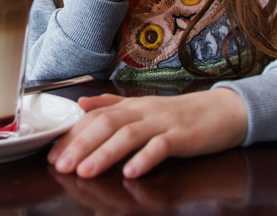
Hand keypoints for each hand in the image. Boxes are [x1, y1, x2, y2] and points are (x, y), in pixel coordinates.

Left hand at [48, 88, 248, 178]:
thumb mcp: (144, 107)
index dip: (72, 134)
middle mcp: (144, 111)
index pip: (95, 117)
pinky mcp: (184, 137)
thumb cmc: (181, 114)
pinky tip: (131, 172)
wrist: (225, 111)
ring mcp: (164, 123)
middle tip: (61, 166)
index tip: (52, 153)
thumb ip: (112, 105)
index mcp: (132, 106)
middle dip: (81, 145)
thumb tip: (81, 104)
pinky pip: (162, 147)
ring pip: (129, 135)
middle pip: (107, 125)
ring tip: (86, 172)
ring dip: (105, 154)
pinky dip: (145, 159)